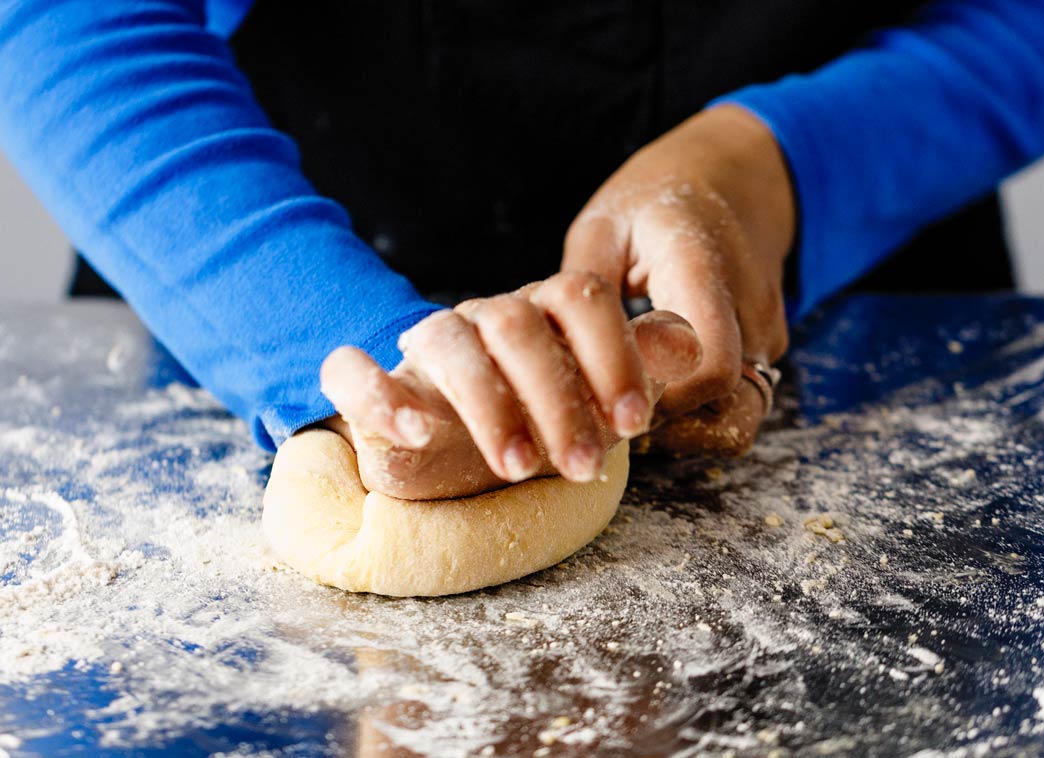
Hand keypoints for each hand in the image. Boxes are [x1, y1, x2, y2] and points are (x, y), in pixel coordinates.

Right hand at [317, 273, 702, 499]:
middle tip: (585, 467)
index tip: (633, 422)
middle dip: (558, 398)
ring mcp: (428, 346)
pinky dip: (376, 394)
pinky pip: (350, 371)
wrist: (463, 446)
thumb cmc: (544, 417)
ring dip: (485, 403)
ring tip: (518, 466)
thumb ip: (646, 363)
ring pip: (445, 336)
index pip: (580, 297)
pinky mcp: (373, 384)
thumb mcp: (603, 395)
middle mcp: (486, 317)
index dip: (612, 354)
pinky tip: (415, 432)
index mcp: (546, 312)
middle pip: (515, 321)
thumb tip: (693, 342)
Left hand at [562, 104, 795, 454]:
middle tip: (608, 425)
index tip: (603, 403)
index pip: (706, 365)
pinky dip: (694, 416)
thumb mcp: (605, 225)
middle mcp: (750, 309)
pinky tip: (649, 401)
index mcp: (705, 267)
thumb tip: (548, 359)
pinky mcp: (766, 352)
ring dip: (684, 431)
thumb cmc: (657, 200)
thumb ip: (582, 290)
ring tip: (626, 416)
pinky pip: (736, 404)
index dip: (657, 401)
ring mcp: (768, 334)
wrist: (736, 177)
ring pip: (739, 419)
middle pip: (734, 410)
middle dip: (670, 431)